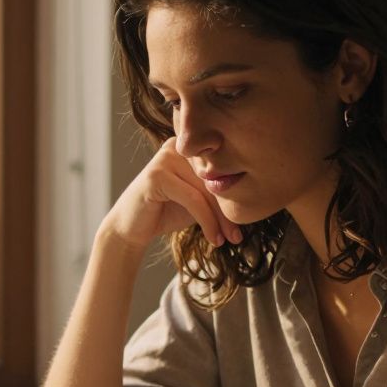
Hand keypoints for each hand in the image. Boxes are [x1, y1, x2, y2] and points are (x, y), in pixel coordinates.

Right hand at [102, 137, 240, 250]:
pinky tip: (214, 239)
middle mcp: (178, 146)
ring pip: (206, 191)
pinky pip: (193, 199)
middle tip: (238, 236)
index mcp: (190, 147)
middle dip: (228, 210)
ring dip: (220, 219)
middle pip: (215, 180)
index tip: (243, 224)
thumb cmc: (166, 212)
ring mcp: (165, 157)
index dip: (234, 197)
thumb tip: (254, 196)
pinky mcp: (157, 175)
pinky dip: (207, 221)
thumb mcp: (198, 200)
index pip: (220, 170)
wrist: (131, 229)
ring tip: (228, 240)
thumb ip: (218, 192)